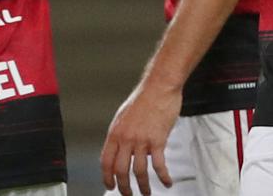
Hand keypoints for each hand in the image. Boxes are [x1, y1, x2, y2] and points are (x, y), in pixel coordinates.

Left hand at [100, 80, 181, 195]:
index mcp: (115, 132)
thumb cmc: (144, 98)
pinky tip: (166, 182)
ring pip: (139, 171)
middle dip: (124, 187)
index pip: (106, 161)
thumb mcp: (124, 116)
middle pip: (121, 170)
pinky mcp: (158, 140)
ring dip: (143, 186)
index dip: (107, 177)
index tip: (110, 185)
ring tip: (147, 193)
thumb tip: (125, 149)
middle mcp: (126, 138)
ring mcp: (141, 140)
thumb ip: (122, 134)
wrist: (159, 87)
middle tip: (128, 195)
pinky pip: (159, 165)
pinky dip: (163, 177)